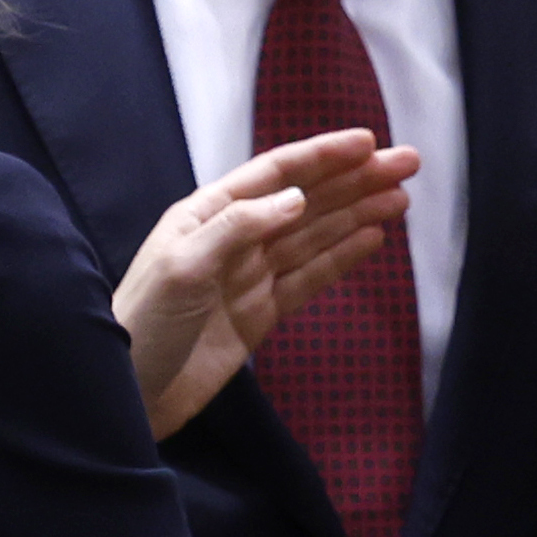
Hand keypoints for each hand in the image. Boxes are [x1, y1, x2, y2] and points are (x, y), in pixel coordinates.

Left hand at [115, 131, 413, 437]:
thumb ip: (237, 229)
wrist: (130, 394)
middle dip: (355, 179)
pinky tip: (373, 238)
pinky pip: (311, 278)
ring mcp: (251, 276)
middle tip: (407, 162)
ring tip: (401, 197)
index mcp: (206, 214)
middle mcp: (233, 237)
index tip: (368, 142)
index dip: (322, 156)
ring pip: (315, 235)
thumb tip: (295, 199)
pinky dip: (343, 257)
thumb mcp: (181, 268)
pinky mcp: (262, 313)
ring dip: (358, 213)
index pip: (274, 175)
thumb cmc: (143, 323)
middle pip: (306, 200)